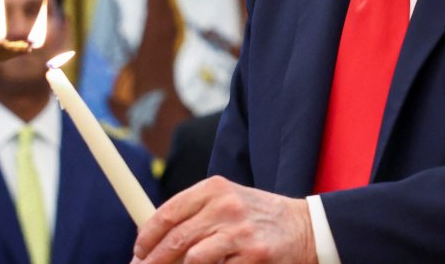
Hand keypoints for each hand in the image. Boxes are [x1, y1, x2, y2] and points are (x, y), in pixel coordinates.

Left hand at [131, 176, 316, 262]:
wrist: (305, 227)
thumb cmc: (258, 217)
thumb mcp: (227, 201)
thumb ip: (195, 214)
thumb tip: (153, 241)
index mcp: (214, 188)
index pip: (168, 212)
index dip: (147, 236)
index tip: (138, 251)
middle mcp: (226, 206)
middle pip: (176, 239)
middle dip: (154, 260)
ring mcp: (240, 231)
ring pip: (192, 259)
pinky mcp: (253, 255)